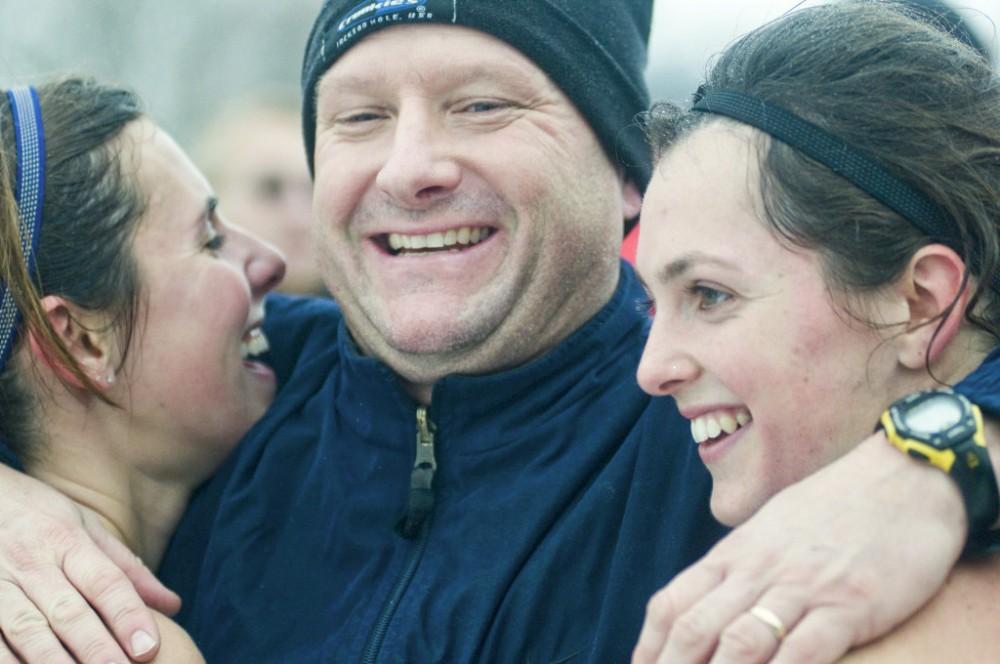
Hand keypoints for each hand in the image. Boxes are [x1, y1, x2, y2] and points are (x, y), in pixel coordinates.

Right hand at [0, 464, 180, 662]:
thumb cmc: (41, 516)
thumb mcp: (86, 527)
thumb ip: (127, 569)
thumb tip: (173, 605)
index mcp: (68, 540)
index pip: (105, 581)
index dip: (127, 615)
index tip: (148, 647)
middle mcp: (33, 562)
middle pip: (67, 611)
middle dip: (95, 646)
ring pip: (26, 628)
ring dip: (51, 660)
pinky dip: (7, 660)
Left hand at [632, 431, 966, 663]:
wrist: (904, 475)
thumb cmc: (838, 506)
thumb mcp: (773, 529)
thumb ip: (741, 565)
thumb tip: (712, 598)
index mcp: (735, 554)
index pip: (672, 604)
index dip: (649, 648)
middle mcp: (758, 571)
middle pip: (694, 629)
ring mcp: (802, 588)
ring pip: (739, 643)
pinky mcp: (850, 605)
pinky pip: (806, 651)